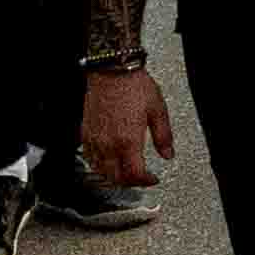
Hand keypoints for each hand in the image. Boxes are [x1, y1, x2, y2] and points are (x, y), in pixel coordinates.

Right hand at [77, 68, 169, 197]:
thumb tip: (169, 154)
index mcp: (128, 141)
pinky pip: (89, 159)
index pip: (134, 175)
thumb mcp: (158, 110)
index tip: (153, 179)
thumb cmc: (134, 86)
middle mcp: (108, 145)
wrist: (111, 72)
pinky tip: (109, 160)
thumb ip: (163, 136)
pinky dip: (99, 166)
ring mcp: (94, 141)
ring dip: (114, 176)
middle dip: (131, 182)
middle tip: (142, 177)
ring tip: (127, 171)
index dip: (145, 182)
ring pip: (100, 172)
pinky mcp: (85, 135)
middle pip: (116, 178)